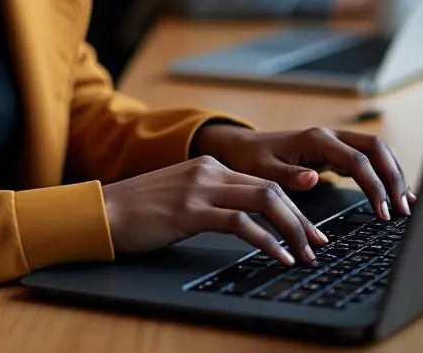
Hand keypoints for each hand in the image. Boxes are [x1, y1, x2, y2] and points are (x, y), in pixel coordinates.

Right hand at [102, 156, 327, 265]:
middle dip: (301, 219)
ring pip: (263, 200)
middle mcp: (208, 171)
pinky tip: (277, 257)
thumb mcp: (181, 197)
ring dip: (291, 229)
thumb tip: (245, 221)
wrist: (104, 211)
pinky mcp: (190, 211)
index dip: (293, 207)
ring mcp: (200, 188)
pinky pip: (240, 223)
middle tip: (318, 245)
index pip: (262, 182)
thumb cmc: (139, 211)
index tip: (310, 231)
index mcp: (208, 165)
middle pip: (271, 189)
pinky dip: (266, 241)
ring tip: (304, 255)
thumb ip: (211, 199)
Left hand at [191, 124, 414, 221]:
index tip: (384, 212)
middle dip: (394, 177)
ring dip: (393, 174)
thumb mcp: (264, 170)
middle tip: (404, 209)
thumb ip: (289, 175)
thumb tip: (314, 178)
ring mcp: (335, 143)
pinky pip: (367, 160)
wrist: (243, 147)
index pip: (357, 161)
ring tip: (408, 203)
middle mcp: (330, 136)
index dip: (374, 186)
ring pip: (376, 151)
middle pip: (375, 148)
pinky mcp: (335, 153)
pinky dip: (383, 175)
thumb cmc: (252, 158)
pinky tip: (394, 194)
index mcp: (316, 139)